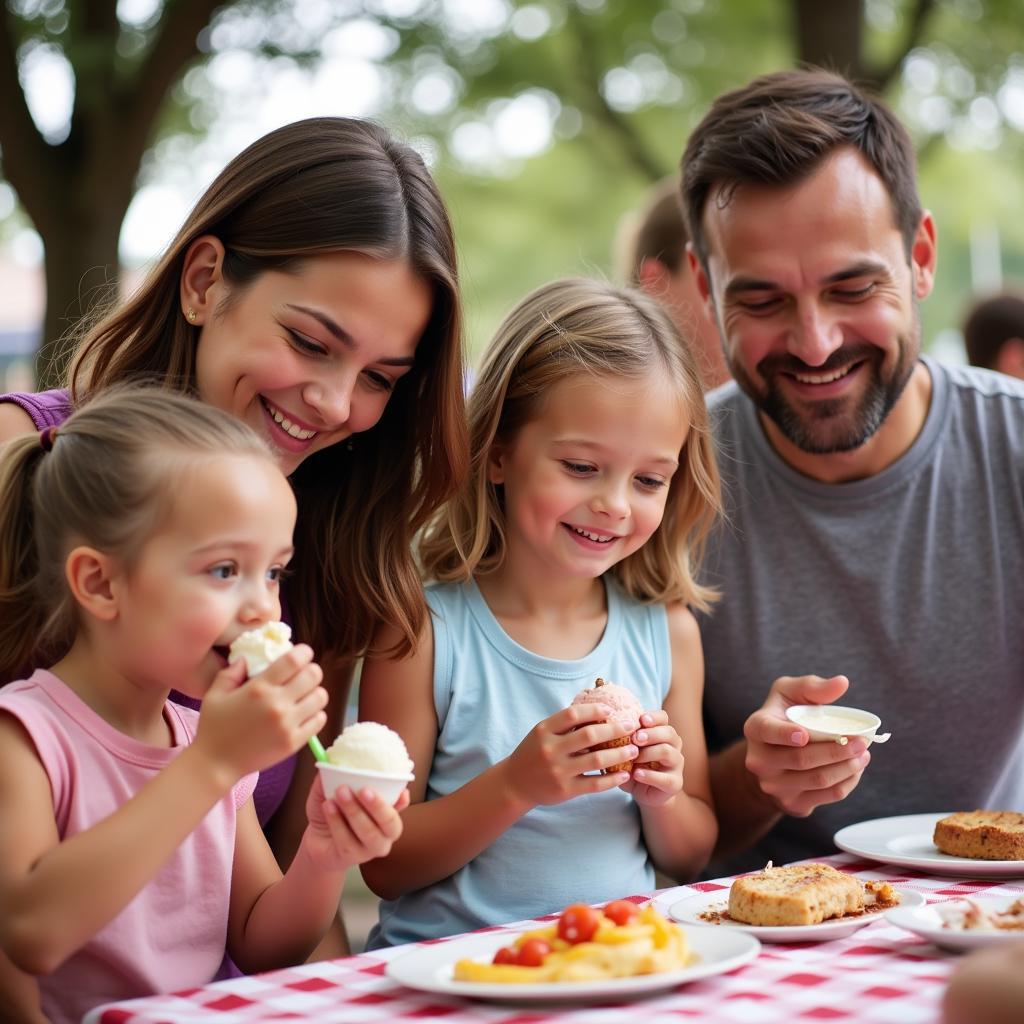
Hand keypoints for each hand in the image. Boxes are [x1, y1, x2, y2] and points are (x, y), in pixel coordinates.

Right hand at [193, 645, 327, 780]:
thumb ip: (232, 672)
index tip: (301, 653)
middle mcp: (277, 704)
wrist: (216, 764)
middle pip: (313, 675)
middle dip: (311, 670)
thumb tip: (247, 658)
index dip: (303, 652)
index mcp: (259, 688)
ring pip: (320, 697)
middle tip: (302, 675)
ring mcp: (288, 725)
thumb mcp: (215, 694)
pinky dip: (316, 714)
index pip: (294, 660)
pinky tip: (303, 714)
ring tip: (303, 695)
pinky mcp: (294, 742)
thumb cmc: (214, 727)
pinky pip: (319, 720)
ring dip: (314, 692)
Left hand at [304, 774, 409, 871]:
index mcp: (386, 811)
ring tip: (339, 793)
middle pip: (390, 822)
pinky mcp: (353, 858)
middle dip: (378, 805)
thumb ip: (335, 776)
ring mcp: (370, 848)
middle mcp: (384, 832)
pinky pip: (347, 842)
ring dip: (354, 812)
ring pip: (369, 834)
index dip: (402, 799)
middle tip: (363, 789)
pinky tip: (328, 808)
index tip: (401, 789)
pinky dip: (337, 822)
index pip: (401, 804)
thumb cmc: (332, 809)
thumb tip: (330, 761)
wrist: (317, 840)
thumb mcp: (331, 789)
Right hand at [503, 704, 637, 808]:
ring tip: (633, 750)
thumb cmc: (534, 753)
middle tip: (632, 727)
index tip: (611, 710)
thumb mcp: (542, 732)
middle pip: (589, 736)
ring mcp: (558, 771)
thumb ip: (564, 723)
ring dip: (619, 754)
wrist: (515, 784)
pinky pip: (594, 784)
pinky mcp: (565, 790)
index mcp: (544, 730)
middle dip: (615, 730)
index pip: (573, 714)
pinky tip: (624, 774)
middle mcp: (551, 749)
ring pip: (596, 760)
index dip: (594, 710)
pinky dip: (612, 779)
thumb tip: (597, 709)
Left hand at [620, 710, 682, 806]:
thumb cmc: (633, 766)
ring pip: (667, 751)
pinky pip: (665, 777)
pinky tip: (636, 774)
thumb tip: (597, 726)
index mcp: (662, 732)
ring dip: (648, 753)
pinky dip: (649, 775)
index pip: (663, 717)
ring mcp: (677, 764)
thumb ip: (618, 739)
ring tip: (633, 758)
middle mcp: (673, 745)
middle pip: (668, 732)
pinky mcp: (675, 783)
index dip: (653, 717)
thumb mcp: (625, 751)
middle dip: (651, 734)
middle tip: (635, 738)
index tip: (640, 719)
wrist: (644, 793)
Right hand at [743, 675, 870, 816]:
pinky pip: (827, 795)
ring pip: (818, 780)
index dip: (784, 735)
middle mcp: (759, 760)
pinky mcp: (792, 803)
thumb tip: (842, 683)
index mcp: (756, 728)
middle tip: (862, 741)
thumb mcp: (790, 693)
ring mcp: (774, 786)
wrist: (771, 756)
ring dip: (847, 767)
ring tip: (864, 754)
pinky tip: (855, 768)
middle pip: (802, 759)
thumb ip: (812, 686)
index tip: (804, 734)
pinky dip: (848, 782)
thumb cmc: (783, 716)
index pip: (767, 731)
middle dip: (836, 751)